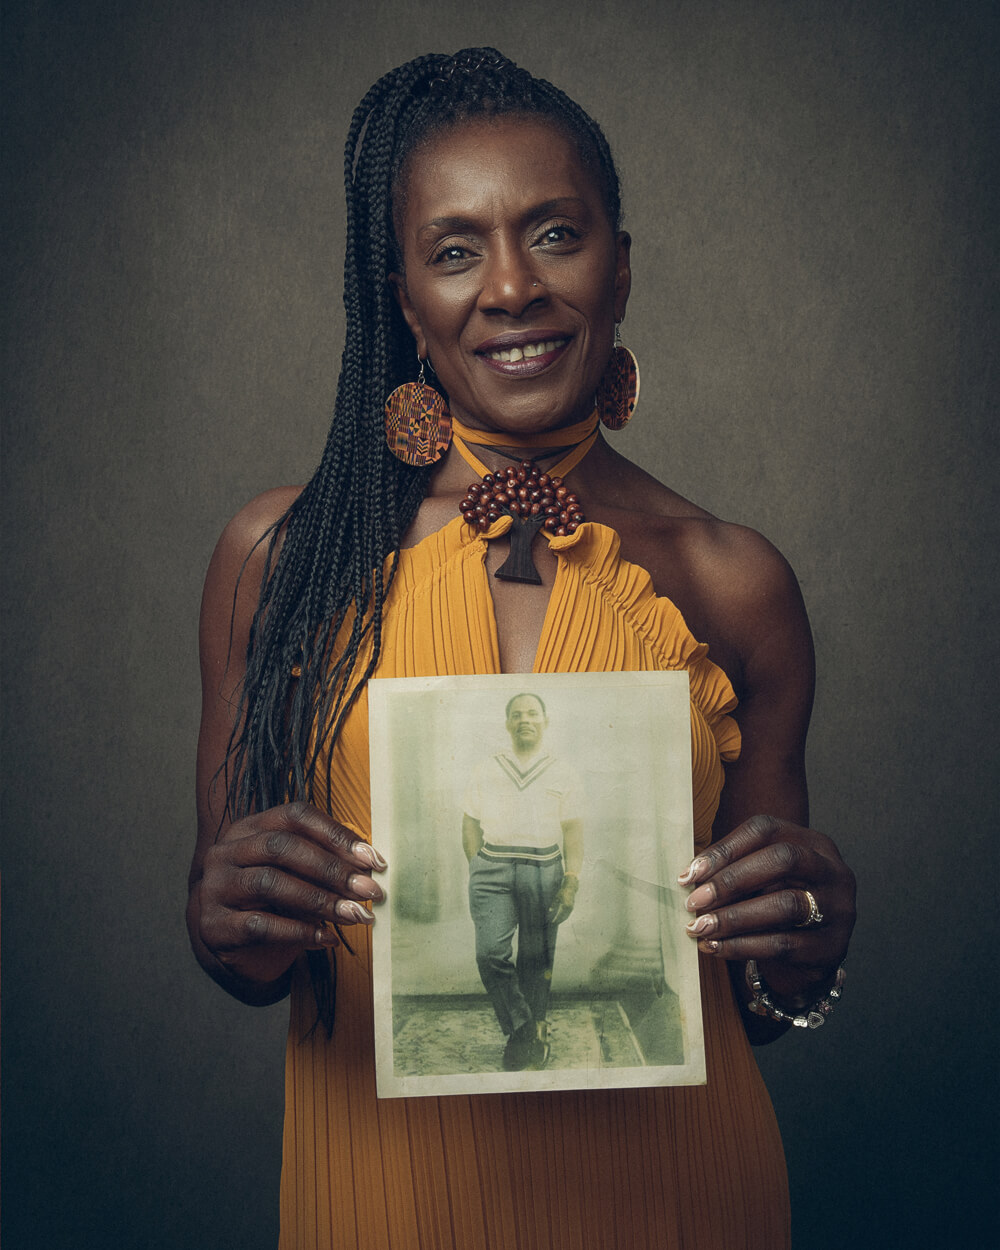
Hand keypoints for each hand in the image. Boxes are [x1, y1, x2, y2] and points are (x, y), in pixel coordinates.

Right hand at [192, 801, 386, 989]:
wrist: (233, 947)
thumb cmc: (274, 902)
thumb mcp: (296, 873)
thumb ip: (324, 861)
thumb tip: (372, 866)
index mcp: (249, 828)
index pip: (295, 816)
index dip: (336, 834)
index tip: (372, 859)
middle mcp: (226, 852)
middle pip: (282, 848)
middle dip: (332, 869)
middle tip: (369, 890)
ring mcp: (215, 887)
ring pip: (270, 883)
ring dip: (320, 900)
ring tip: (355, 914)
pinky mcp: (214, 925)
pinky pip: (260, 925)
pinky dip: (299, 931)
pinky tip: (327, 937)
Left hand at [547, 873, 578, 924]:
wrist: (570, 888)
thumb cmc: (562, 892)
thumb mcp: (556, 897)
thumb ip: (553, 904)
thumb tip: (550, 910)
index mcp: (565, 905)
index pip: (560, 915)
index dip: (556, 919)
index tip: (552, 922)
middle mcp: (569, 908)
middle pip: (563, 917)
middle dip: (559, 921)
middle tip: (554, 924)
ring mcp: (571, 908)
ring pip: (566, 916)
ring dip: (562, 920)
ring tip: (557, 922)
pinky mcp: (572, 907)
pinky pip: (568, 914)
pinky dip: (564, 917)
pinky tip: (561, 918)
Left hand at [679, 814, 854, 1004]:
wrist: (810, 956)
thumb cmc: (776, 904)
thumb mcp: (762, 879)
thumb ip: (734, 870)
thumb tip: (690, 877)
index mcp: (812, 842)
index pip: (765, 830)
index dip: (725, 849)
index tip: (690, 873)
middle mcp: (832, 870)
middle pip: (782, 860)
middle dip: (731, 880)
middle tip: (694, 901)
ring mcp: (839, 908)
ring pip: (785, 905)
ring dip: (734, 917)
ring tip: (699, 927)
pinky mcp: (832, 947)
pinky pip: (783, 944)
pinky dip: (743, 946)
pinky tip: (715, 947)